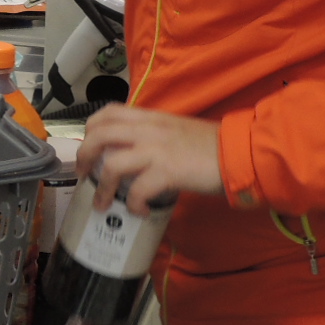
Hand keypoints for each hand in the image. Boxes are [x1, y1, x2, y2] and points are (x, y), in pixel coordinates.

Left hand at [75, 106, 223, 214]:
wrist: (240, 152)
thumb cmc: (212, 146)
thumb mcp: (177, 131)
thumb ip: (154, 136)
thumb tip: (135, 154)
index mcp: (150, 118)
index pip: (107, 113)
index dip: (90, 130)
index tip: (88, 149)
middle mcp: (149, 129)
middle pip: (99, 135)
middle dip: (83, 157)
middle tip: (84, 176)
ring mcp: (157, 150)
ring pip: (112, 164)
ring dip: (103, 188)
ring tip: (104, 204)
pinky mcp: (168, 171)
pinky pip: (137, 190)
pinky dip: (133, 204)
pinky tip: (139, 211)